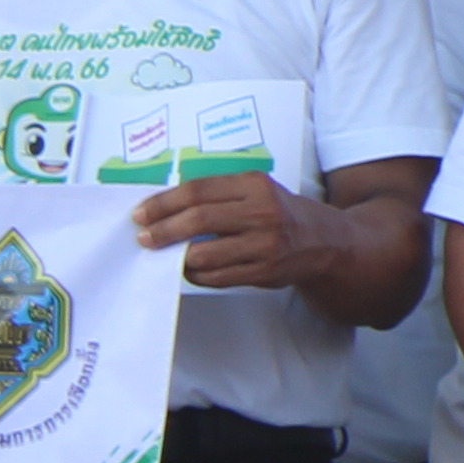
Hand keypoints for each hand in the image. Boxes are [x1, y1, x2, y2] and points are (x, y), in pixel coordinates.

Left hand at [132, 171, 334, 293]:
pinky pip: (215, 277)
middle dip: (163, 230)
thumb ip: (218, 195)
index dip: (163, 203)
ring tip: (166, 255)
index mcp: (254, 185)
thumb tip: (163, 208)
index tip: (140, 214)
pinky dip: (194, 274)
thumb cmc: (278, 212)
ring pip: (203, 254)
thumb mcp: (256, 191)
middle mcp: (261, 212)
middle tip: (143, 238)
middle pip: (198, 219)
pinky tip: (190, 268)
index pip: (197, 190)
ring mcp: (264, 243)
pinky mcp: (263, 271)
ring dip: (176, 257)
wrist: (323, 240)